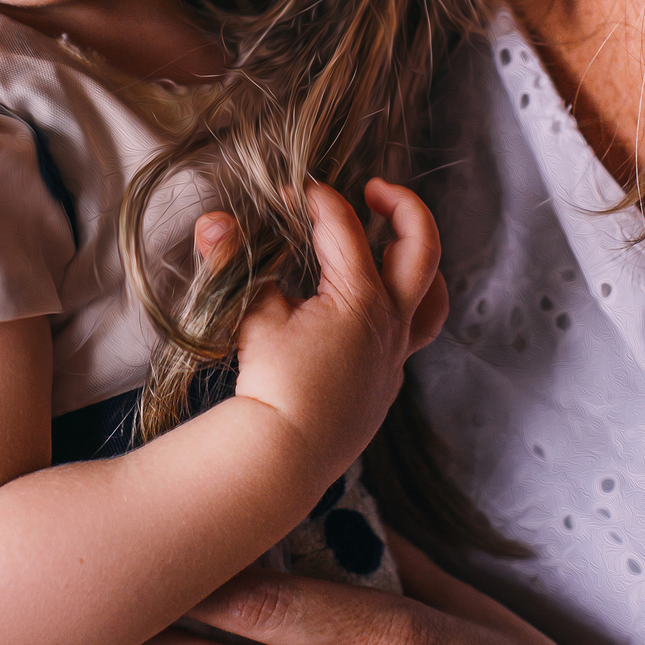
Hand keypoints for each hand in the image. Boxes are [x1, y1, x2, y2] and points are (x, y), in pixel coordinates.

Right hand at [227, 180, 446, 478]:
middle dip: (404, 207)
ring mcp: (395, 355)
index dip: (318, 199)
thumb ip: (234, 265)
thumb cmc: (270, 386)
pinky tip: (373, 309)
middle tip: (375, 188)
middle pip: (422, 248)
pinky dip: (401, 309)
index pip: (344, 226)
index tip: (294, 190)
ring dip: (420, 264)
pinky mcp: (387, 382)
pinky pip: (410, 335)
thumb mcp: (251, 318)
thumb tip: (212, 222)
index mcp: (360, 298)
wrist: (285, 456)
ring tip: (396, 245)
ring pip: (433, 299)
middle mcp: (390, 322)